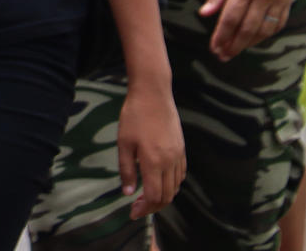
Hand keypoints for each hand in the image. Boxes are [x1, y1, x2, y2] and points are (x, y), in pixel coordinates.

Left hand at [117, 82, 184, 219]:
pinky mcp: (182, 148)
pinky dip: (172, 184)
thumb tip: (128, 193)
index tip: (132, 212)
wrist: (153, 93)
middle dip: (153, 207)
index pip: (154, 196)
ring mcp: (178, 155)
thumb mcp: (124, 143)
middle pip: (167, 196)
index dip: (144, 208)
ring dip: (163, 196)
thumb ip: (126, 170)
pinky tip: (160, 181)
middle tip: (138, 207)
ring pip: (175, 187)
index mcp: (153, 162)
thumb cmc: (134, 116)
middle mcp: (169, 161)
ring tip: (147, 196)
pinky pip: (180, 174)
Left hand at [198, 0, 297, 61]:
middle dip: (234, 45)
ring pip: (263, 30)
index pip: (230, 18)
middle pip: (247, 29)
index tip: (214, 48)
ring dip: (249, 43)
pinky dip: (265, 35)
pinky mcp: (288, 0)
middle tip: (223, 55)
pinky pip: (277, 25)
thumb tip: (206, 14)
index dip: (221, 36)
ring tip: (235, 49)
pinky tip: (253, 38)